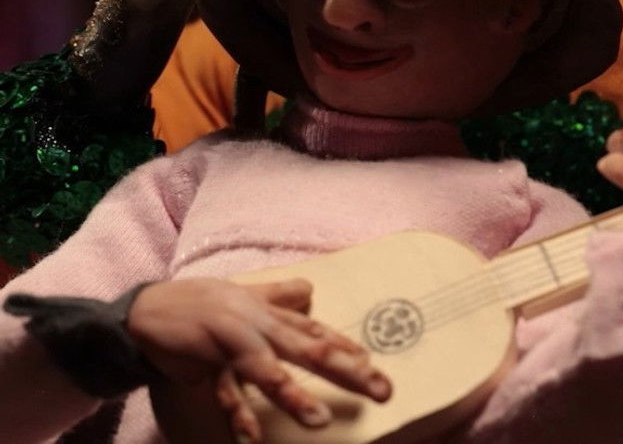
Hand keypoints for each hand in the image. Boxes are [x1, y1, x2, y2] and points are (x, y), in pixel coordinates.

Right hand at [129, 277, 390, 442]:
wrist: (146, 310)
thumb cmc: (198, 302)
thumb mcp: (243, 295)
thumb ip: (277, 295)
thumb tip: (310, 288)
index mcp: (268, 313)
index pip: (315, 330)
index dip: (345, 347)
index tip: (373, 364)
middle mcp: (258, 325)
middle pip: (309, 347)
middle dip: (347, 370)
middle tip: (380, 388)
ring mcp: (233, 342)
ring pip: (269, 369)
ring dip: (294, 394)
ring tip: (317, 420)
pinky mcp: (207, 360)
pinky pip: (226, 390)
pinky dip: (238, 414)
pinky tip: (252, 437)